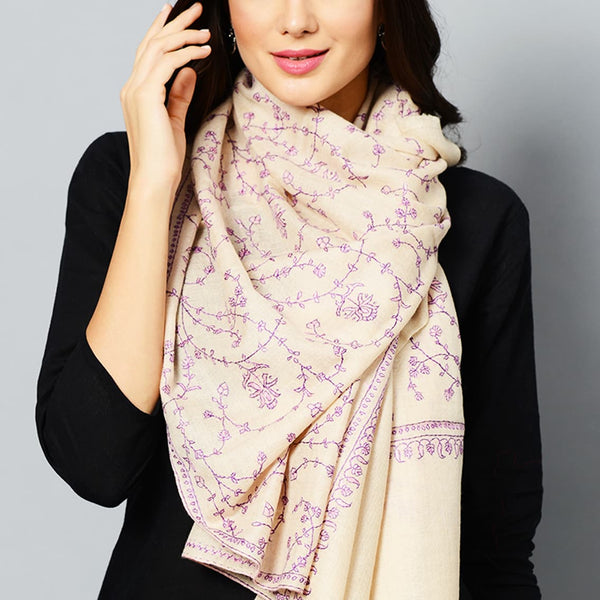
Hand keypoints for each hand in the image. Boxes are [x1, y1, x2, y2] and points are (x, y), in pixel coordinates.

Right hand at [120, 2, 210, 194]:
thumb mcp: (175, 121)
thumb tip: (190, 72)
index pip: (148, 54)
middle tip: (194, 9)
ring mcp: (136, 90)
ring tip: (205, 30)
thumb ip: (179, 96)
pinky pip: (167, 64)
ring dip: (183, 35)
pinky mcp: (146, 96)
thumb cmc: (164, 159)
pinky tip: (203, 52)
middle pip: (152, 44)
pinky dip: (186, 54)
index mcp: (136, 93)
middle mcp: (131, 87)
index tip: (175, 17)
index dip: (161, 32)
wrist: (155, 180)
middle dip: (174, 23)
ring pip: (158, 49)